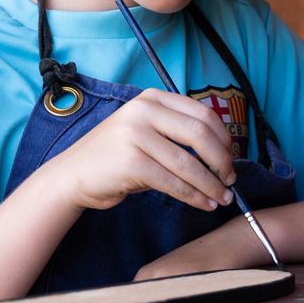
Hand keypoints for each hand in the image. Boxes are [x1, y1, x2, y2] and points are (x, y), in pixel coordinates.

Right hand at [35, 89, 232, 213]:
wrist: (72, 175)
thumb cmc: (114, 157)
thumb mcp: (144, 130)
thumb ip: (175, 132)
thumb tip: (220, 153)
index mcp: (151, 98)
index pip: (202, 113)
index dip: (223, 138)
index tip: (231, 157)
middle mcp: (143, 111)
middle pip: (200, 133)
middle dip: (222, 160)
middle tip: (230, 179)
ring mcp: (135, 135)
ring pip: (189, 162)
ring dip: (211, 184)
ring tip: (222, 198)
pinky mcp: (132, 163)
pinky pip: (174, 182)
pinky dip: (194, 196)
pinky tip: (203, 204)